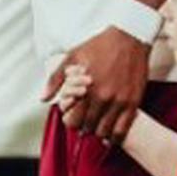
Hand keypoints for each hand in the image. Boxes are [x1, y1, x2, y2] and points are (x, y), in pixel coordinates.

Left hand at [43, 27, 148, 142]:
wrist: (129, 37)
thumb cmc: (100, 46)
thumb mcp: (72, 57)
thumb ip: (55, 79)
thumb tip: (43, 98)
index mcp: (85, 88)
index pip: (73, 120)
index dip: (69, 120)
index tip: (71, 115)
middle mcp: (102, 98)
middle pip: (87, 128)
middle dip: (82, 126)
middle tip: (83, 119)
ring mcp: (119, 102)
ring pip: (104, 132)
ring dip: (97, 132)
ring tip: (96, 125)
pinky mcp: (133, 102)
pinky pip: (123, 130)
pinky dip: (115, 137)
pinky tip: (110, 137)